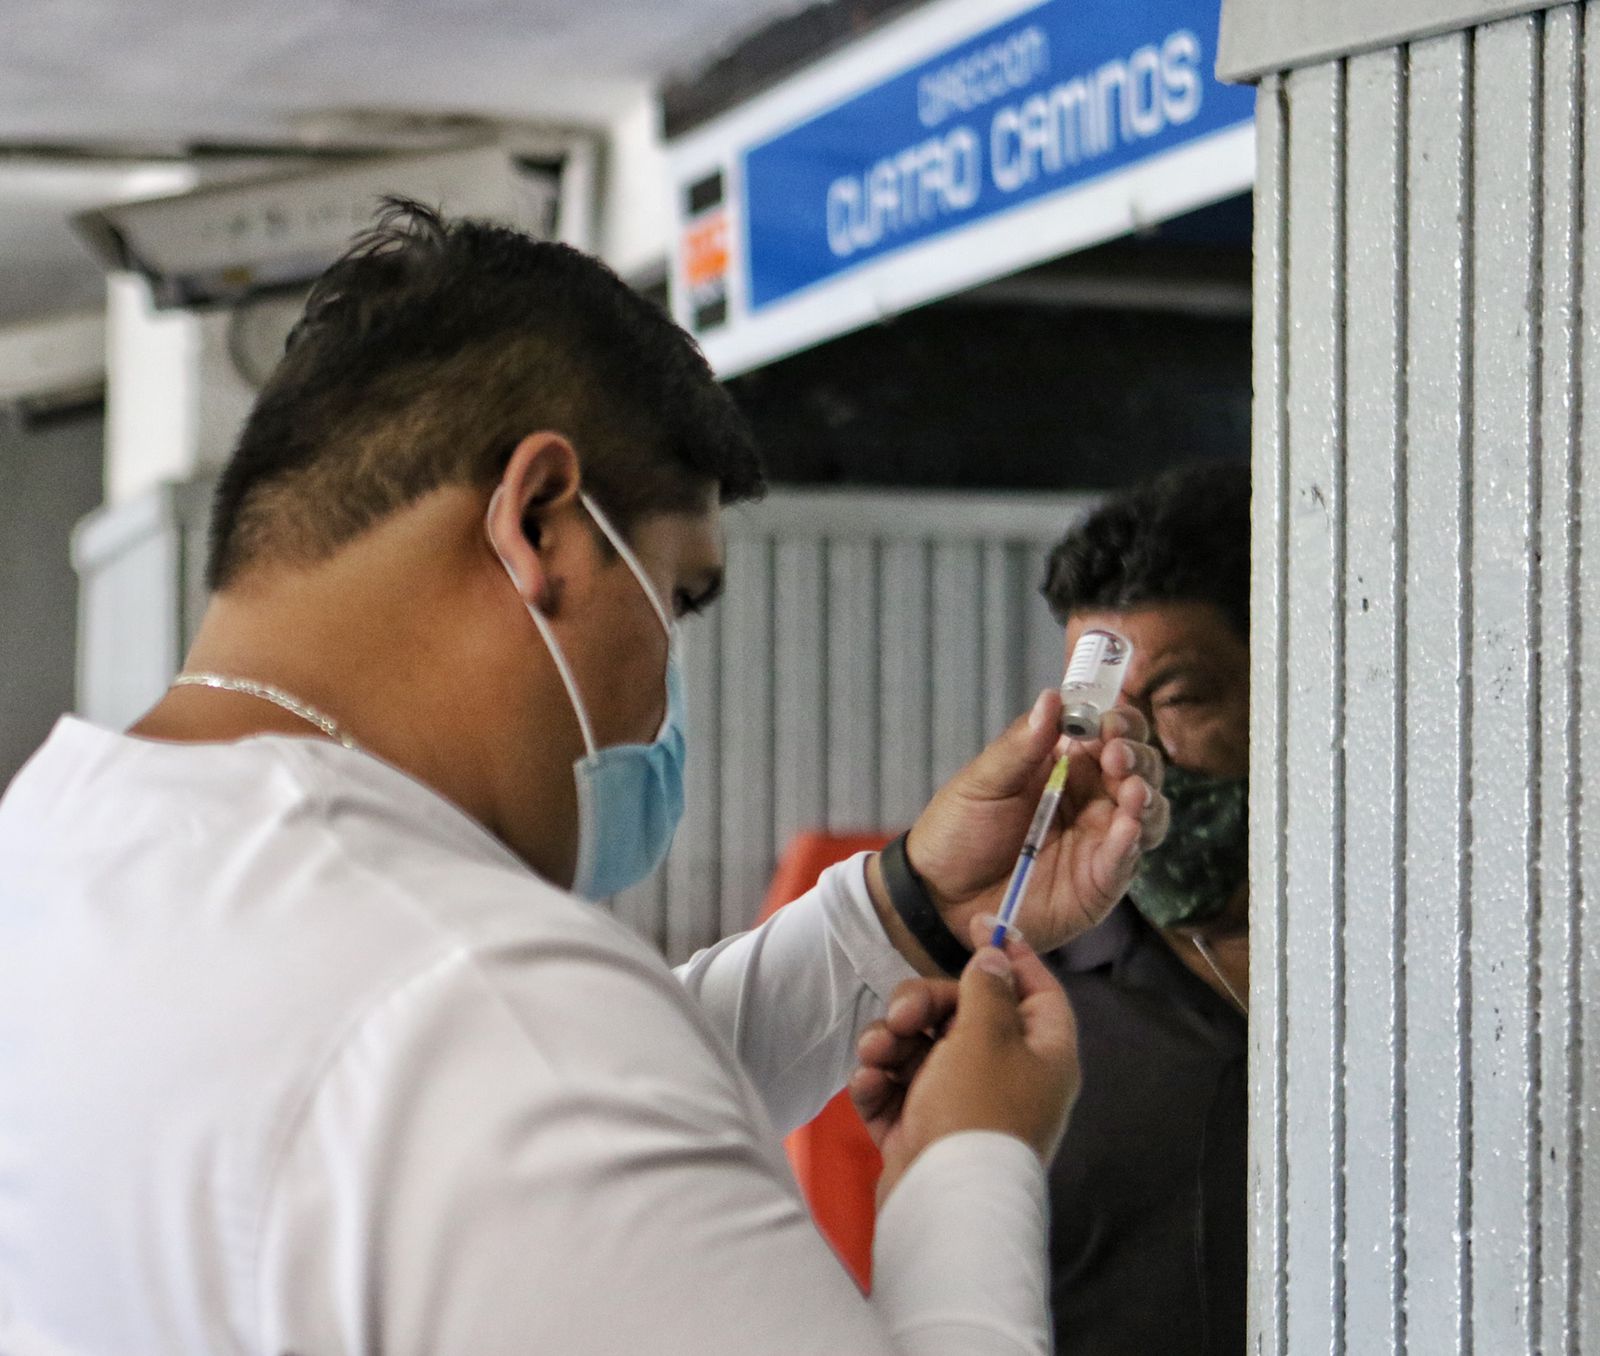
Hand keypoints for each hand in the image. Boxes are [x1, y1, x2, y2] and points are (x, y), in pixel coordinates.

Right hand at [849, 918, 1077, 1202]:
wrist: (943, 1204)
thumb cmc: (977, 1112)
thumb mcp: (987, 1034)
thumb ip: (987, 988)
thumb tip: (996, 957)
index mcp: (1042, 1054)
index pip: (1037, 990)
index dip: (1011, 954)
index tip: (979, 922)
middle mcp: (1007, 1077)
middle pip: (964, 1014)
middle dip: (924, 1005)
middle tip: (903, 1014)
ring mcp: (961, 1106)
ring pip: (921, 1048)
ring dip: (891, 1042)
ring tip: (876, 1054)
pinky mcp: (921, 1131)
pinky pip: (895, 1089)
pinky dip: (879, 1082)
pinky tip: (868, 1083)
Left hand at [903, 689, 1167, 953]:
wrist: (939, 895)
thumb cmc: (959, 830)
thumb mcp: (984, 781)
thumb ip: (1022, 745)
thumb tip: (1052, 697)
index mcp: (1067, 764)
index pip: (1111, 733)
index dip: (1119, 723)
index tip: (1110, 721)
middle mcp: (1094, 798)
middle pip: (1140, 768)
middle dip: (1137, 756)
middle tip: (1116, 753)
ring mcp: (1101, 839)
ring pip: (1148, 811)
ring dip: (1147, 796)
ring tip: (1131, 789)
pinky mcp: (1101, 881)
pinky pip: (1127, 857)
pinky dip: (1132, 839)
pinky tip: (1128, 825)